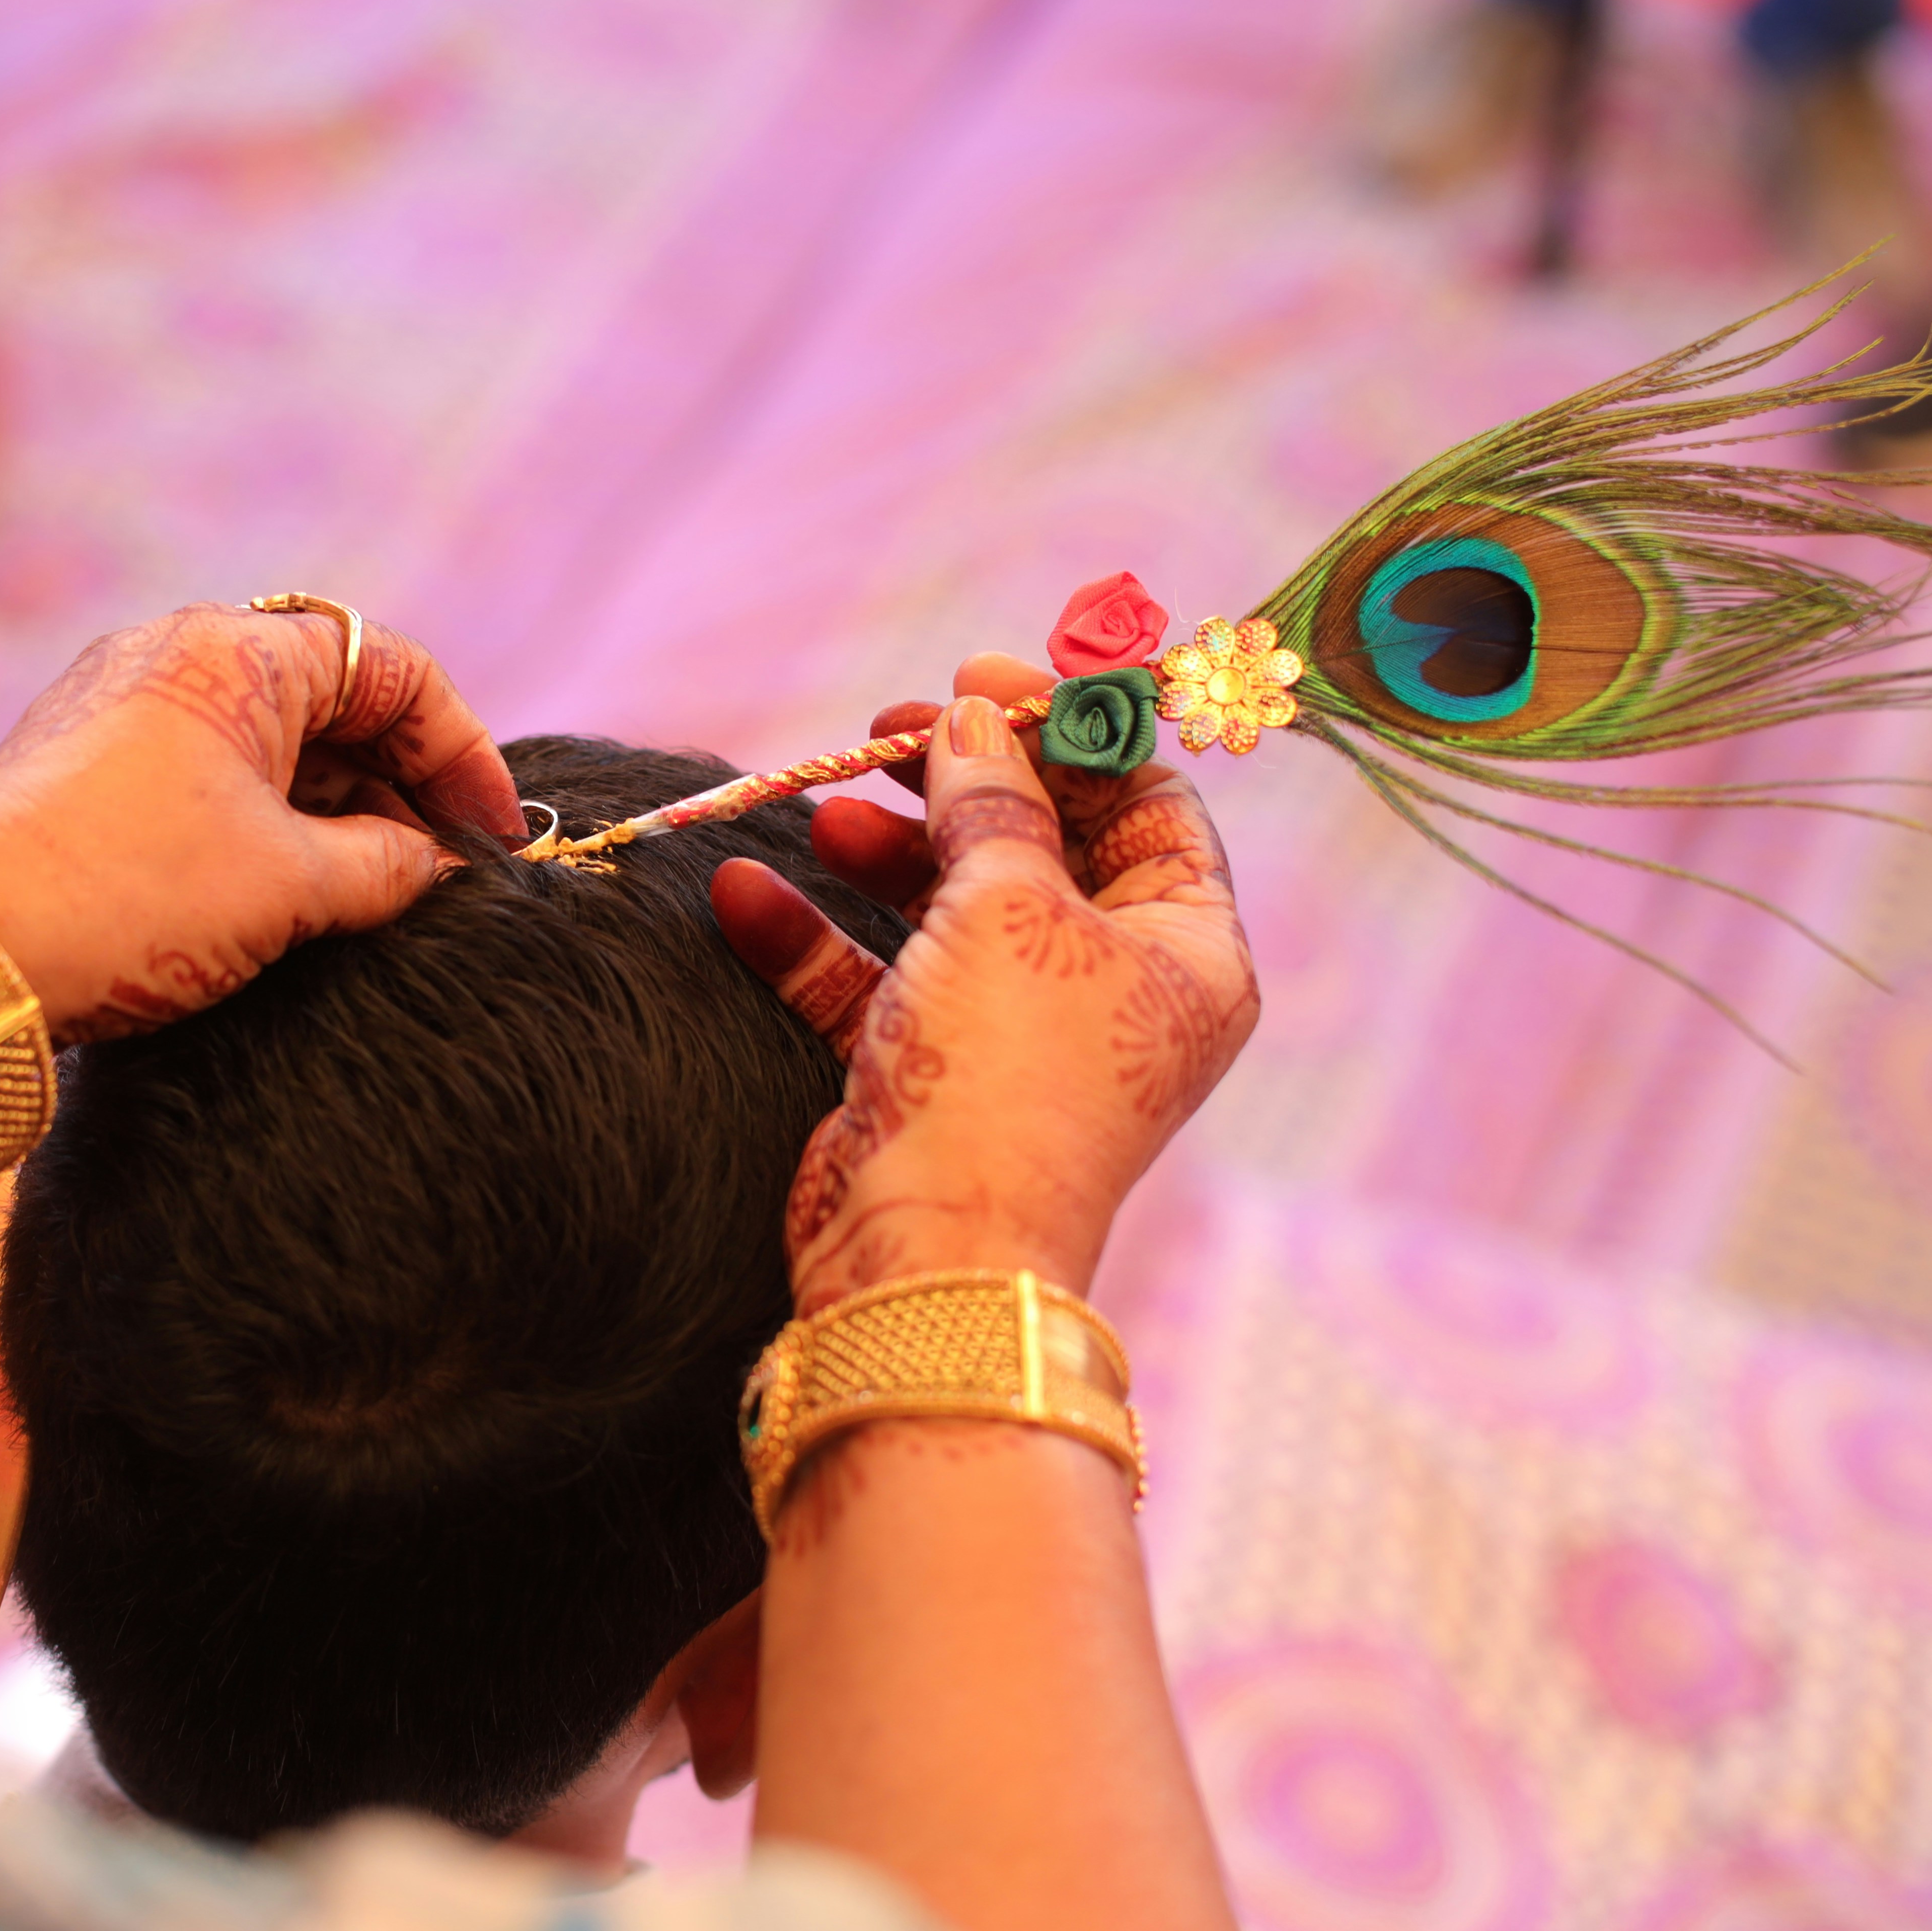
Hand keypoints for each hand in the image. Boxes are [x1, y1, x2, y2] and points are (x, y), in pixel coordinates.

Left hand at [0, 603, 519, 1040]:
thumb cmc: (129, 897)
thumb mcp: (289, 886)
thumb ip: (385, 865)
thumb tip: (432, 863)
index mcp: (233, 652)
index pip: (389, 668)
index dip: (459, 749)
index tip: (494, 833)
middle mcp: (172, 656)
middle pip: (329, 700)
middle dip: (399, 784)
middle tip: (444, 873)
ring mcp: (120, 709)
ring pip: (266, 744)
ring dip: (334, 811)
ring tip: (377, 898)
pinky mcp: (83, 768)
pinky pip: (207, 777)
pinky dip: (267, 825)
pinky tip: (293, 896)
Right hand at [710, 650, 1256, 1309]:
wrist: (927, 1250)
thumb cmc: (1002, 1069)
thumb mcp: (1007, 903)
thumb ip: (991, 800)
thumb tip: (975, 721)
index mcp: (1183, 951)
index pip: (1144, 804)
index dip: (1067, 733)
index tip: (979, 680)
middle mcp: (1111, 991)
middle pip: (1042, 847)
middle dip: (960, 782)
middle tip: (888, 729)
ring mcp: (1017, 1034)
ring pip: (951, 907)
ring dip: (882, 849)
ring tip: (823, 803)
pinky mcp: (929, 1074)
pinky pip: (876, 979)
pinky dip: (816, 935)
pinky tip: (748, 888)